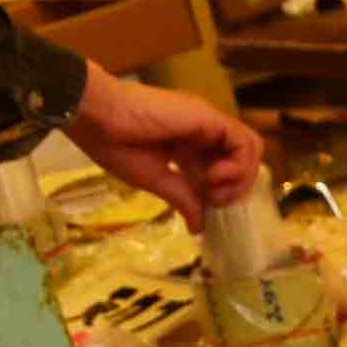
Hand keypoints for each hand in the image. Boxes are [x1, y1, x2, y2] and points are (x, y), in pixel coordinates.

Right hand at [66, 64, 262, 225]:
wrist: (96, 117)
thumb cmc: (114, 144)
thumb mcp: (154, 180)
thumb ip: (182, 199)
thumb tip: (199, 228)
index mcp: (187, 144)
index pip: (222, 169)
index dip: (222, 192)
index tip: (204, 207)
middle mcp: (202, 132)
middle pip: (242, 160)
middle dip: (235, 188)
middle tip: (212, 199)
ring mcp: (207, 122)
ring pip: (249, 150)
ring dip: (239, 177)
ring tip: (212, 188)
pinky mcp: (210, 117)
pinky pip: (245, 143)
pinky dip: (238, 166)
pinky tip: (212, 176)